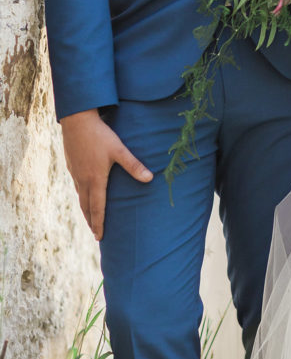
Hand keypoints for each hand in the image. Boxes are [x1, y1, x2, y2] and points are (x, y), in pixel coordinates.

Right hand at [60, 108, 152, 240]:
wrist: (77, 120)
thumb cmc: (100, 135)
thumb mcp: (119, 150)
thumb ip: (134, 165)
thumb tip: (150, 178)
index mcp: (95, 179)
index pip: (97, 207)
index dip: (99, 223)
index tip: (100, 237)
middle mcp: (83, 180)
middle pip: (86, 206)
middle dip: (91, 221)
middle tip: (96, 234)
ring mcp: (75, 173)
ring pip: (80, 197)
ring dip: (86, 210)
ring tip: (90, 218)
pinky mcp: (72, 165)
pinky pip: (76, 186)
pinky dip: (81, 196)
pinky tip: (84, 193)